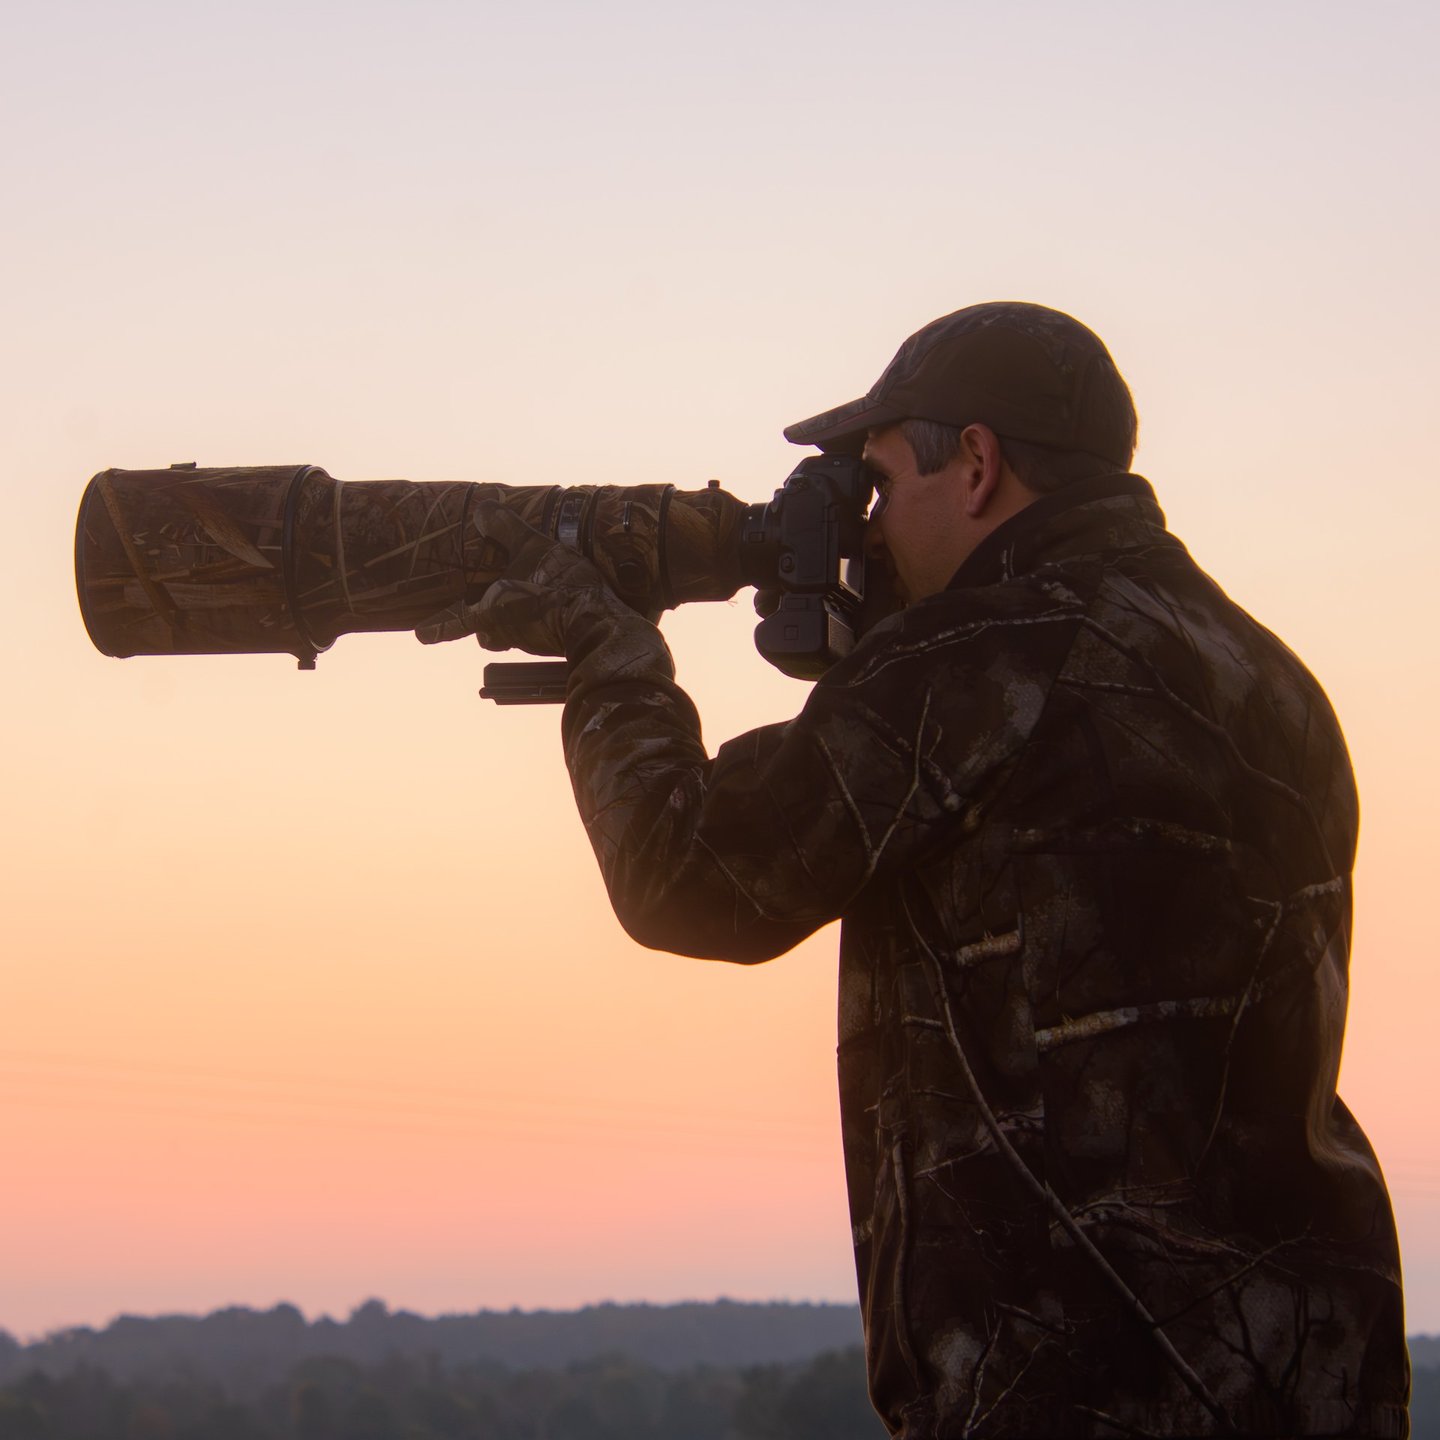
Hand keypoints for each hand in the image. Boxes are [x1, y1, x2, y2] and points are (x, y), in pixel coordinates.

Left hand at [415, 502, 628, 656]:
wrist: (596, 621)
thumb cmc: (557, 586)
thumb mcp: (531, 546)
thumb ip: (505, 528)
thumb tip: (482, 508)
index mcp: (490, 612)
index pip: (456, 622)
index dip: (437, 628)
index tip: (421, 635)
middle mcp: (507, 633)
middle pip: (487, 636)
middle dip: (485, 628)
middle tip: (486, 618)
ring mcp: (532, 642)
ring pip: (514, 636)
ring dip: (517, 625)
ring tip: (530, 606)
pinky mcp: (557, 645)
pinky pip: (542, 635)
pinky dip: (545, 624)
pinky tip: (558, 610)